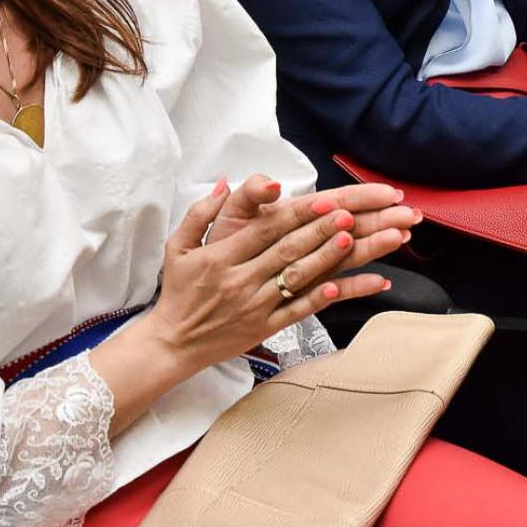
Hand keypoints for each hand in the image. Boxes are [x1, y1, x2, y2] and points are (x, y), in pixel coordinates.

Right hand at [141, 176, 414, 370]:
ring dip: (326, 259)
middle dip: (320, 231)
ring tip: (352, 240)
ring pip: (296, 279)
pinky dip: (318, 300)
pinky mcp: (265, 328)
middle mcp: (239, 281)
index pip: (264, 231)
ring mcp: (254, 307)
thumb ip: (200, 213)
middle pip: (286, 251)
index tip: (323, 200)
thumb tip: (225, 183)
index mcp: (220, 258)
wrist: (173, 344)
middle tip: (349, 213)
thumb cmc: (178, 291)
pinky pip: (296, 312)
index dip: (295, 215)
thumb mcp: (178, 247)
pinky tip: (340, 287)